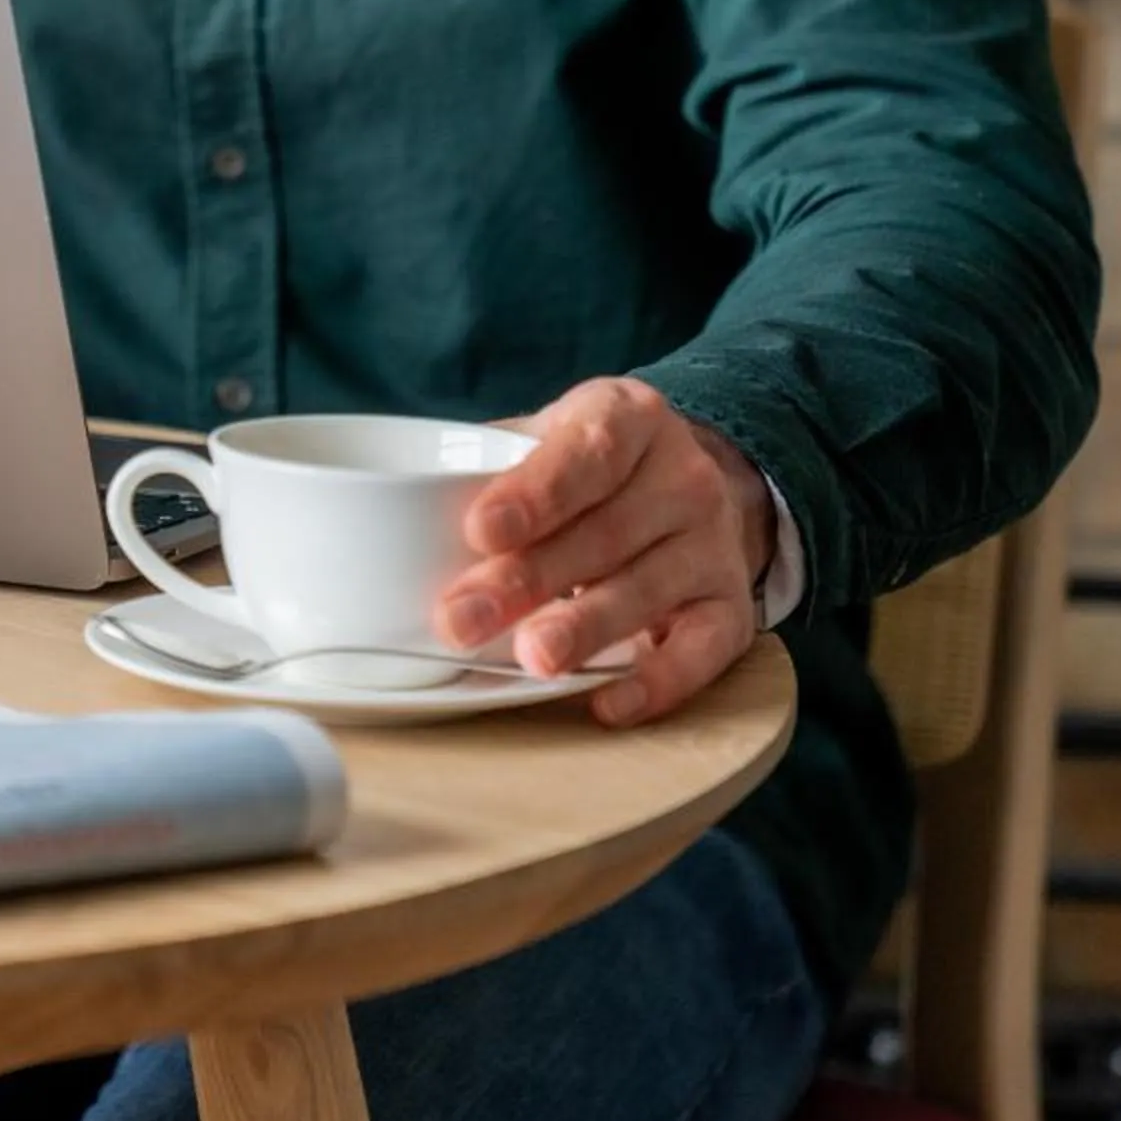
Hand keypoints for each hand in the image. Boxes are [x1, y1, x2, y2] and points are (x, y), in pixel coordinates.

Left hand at [433, 377, 774, 727]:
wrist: (681, 483)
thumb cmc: (582, 466)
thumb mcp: (541, 438)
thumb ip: (483, 468)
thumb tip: (392, 522)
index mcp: (628, 418)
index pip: (583, 453)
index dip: (532, 494)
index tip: (478, 530)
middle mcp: (682, 476)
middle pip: (602, 533)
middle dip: (526, 580)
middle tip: (460, 620)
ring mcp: (712, 543)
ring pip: (646, 589)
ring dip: (584, 629)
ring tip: (531, 660)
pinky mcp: (729, 605)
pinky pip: (704, 648)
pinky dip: (659, 680)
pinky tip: (609, 702)